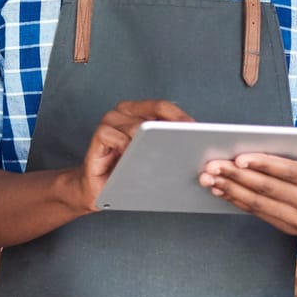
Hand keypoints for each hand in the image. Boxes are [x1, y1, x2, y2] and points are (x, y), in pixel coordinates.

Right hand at [70, 100, 193, 212]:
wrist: (98, 190)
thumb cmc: (127, 173)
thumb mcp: (152, 158)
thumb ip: (167, 145)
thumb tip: (195, 144)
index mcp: (139, 112)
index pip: (164, 106)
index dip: (182, 118)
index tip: (197, 132)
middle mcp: (124, 112)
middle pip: (154, 109)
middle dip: (172, 127)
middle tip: (185, 143)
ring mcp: (110, 122)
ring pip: (137, 124)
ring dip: (150, 141)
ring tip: (159, 155)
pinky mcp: (99, 135)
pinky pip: (116, 136)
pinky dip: (126, 147)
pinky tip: (133, 158)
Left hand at [200, 119, 296, 254]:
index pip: (295, 174)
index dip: (268, 166)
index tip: (242, 157)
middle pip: (272, 190)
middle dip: (239, 177)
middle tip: (213, 164)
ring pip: (262, 204)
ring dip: (232, 191)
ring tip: (208, 177)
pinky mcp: (291, 228)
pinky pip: (261, 215)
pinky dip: (239, 203)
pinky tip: (220, 191)